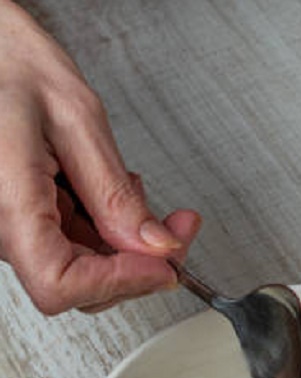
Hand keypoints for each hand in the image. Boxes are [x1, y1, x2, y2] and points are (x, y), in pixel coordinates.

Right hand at [0, 1, 198, 314]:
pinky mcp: (23, 220)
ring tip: (133, 188)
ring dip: (125, 241)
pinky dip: (107, 226)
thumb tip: (158, 247)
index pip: (60, 282)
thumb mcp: (78, 121)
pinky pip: (71, 243)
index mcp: (7, 199)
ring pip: (80, 266)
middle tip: (179, 228)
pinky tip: (111, 189)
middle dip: (139, 260)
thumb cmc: (13, 67)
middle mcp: (0, 222)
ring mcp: (9, 225)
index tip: (165, 264)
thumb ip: (115, 193)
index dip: (120, 282)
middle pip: (77, 282)